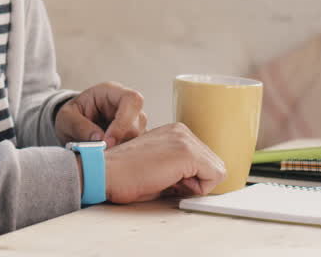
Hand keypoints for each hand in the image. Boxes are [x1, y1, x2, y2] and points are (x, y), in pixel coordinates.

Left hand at [55, 81, 147, 147]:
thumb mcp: (66, 118)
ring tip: (100, 155)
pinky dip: (121, 156)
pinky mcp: (134, 139)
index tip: (108, 141)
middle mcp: (128, 106)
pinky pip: (135, 149)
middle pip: (138, 122)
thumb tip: (99, 139)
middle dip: (120, 140)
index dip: (124, 121)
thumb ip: (79, 126)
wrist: (71, 126)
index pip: (131, 100)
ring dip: (120, 150)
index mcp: (112, 92)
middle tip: (101, 153)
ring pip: (139, 138)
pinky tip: (106, 159)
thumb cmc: (71, 116)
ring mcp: (134, 123)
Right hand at [103, 123, 226, 202]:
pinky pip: (214, 177)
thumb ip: (181, 169)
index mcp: (175, 132)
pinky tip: (170, 183)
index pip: (204, 161)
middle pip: (213, 165)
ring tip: (166, 181)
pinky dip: (196, 189)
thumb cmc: (124, 175)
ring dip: (195, 185)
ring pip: (216, 171)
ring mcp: (185, 139)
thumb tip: (201, 182)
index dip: (191, 179)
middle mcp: (182, 131)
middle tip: (166, 182)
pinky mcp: (186, 152)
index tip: (168, 180)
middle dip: (195, 181)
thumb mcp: (159, 167)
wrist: (104, 173)